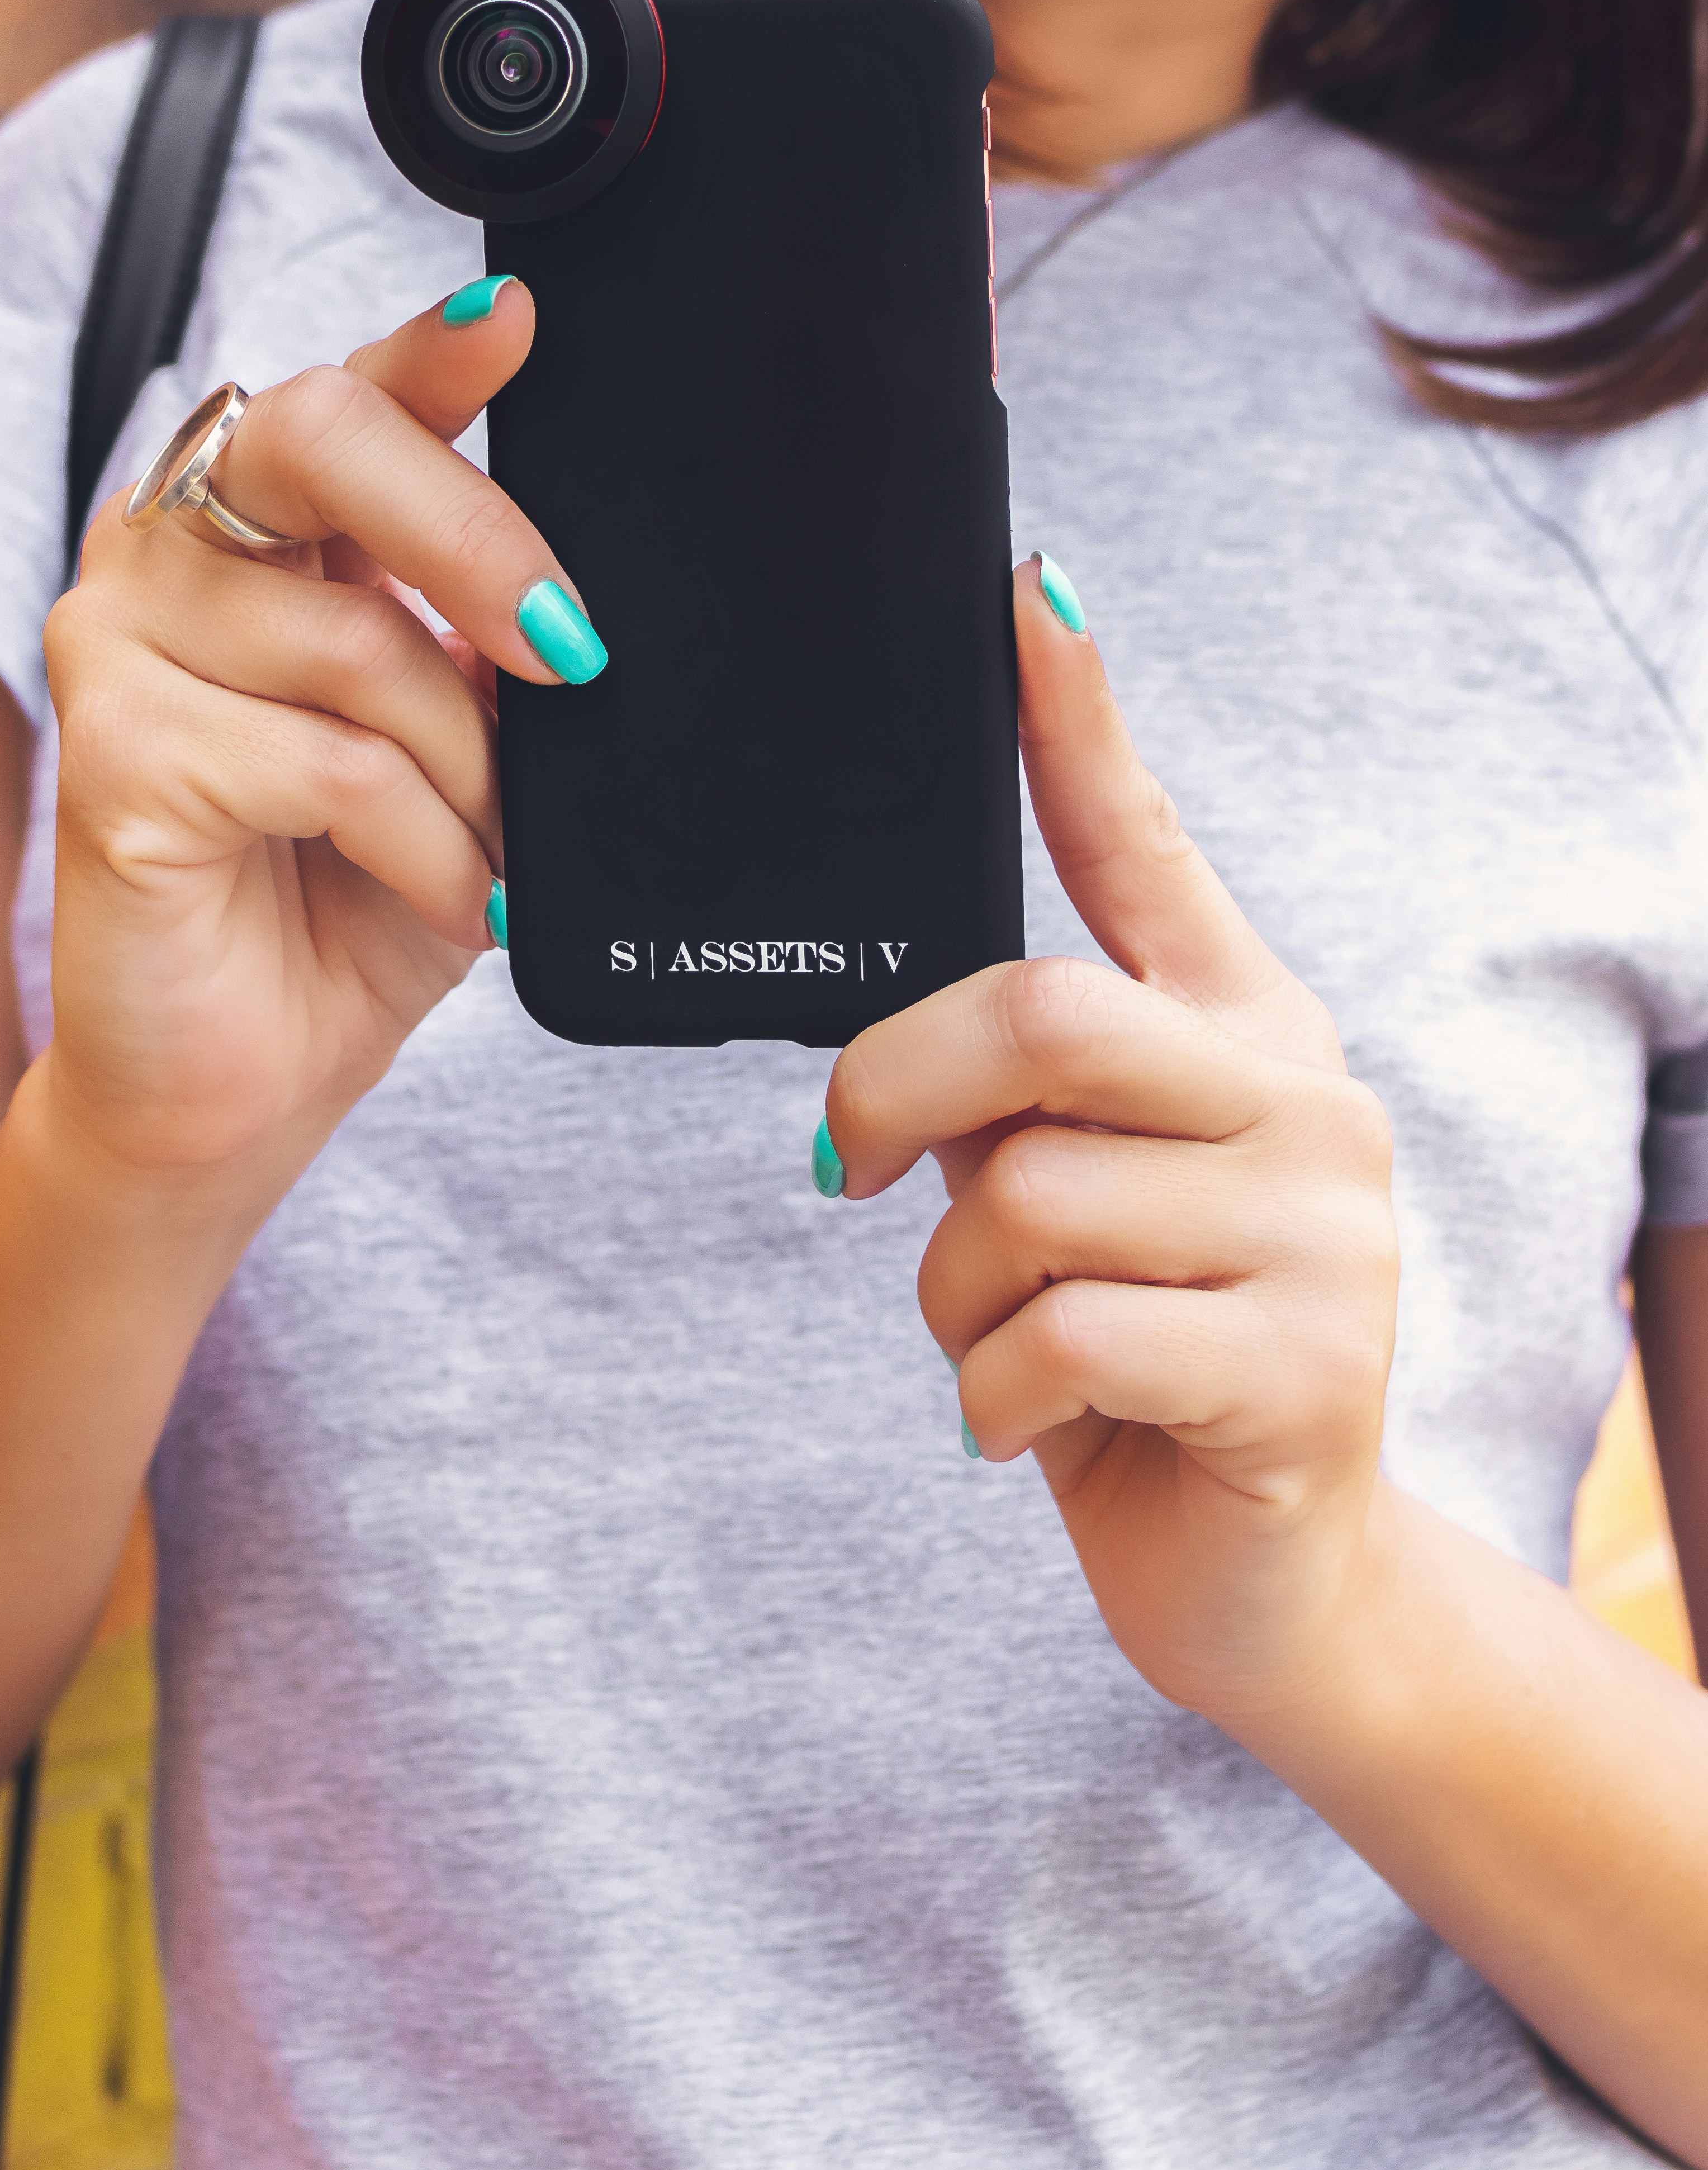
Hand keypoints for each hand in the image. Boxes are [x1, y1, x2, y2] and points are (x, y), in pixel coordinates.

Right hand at [40, 280, 591, 1203]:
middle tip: (574, 651)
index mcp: (256, 522)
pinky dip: (419, 840)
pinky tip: (441, 892)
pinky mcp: (104, 750)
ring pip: (355, 640)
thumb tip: (585, 588)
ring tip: (489, 850)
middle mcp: (167, 545)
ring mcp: (114, 638)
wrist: (242, 1082)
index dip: (427, 350)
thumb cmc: (349, 895)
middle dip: (476, 540)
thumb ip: (491, 639)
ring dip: (467, 766)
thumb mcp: (461, 741)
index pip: (347, 397)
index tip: (511, 318)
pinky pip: (323, 761)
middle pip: (321, 442)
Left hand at [821, 560, 1399, 1736]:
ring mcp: (1326, 1236)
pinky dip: (990, 1397)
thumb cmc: (1133, 1349)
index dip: (1075, 715)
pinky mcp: (1304, 1373)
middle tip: (843, 1171)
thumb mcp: (1070, 1189)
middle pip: (1037, 1014)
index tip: (1021, 588)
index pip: (1144, 840)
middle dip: (895, 1095)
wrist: (1267, 1581)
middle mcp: (1302, 1101)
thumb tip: (898, 1012)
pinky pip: (1058, 1337)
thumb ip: (1012, 1087)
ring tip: (999, 1341)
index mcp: (1241, 1030)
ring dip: (950, 1295)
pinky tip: (1026, 1423)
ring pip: (1023, 1196)